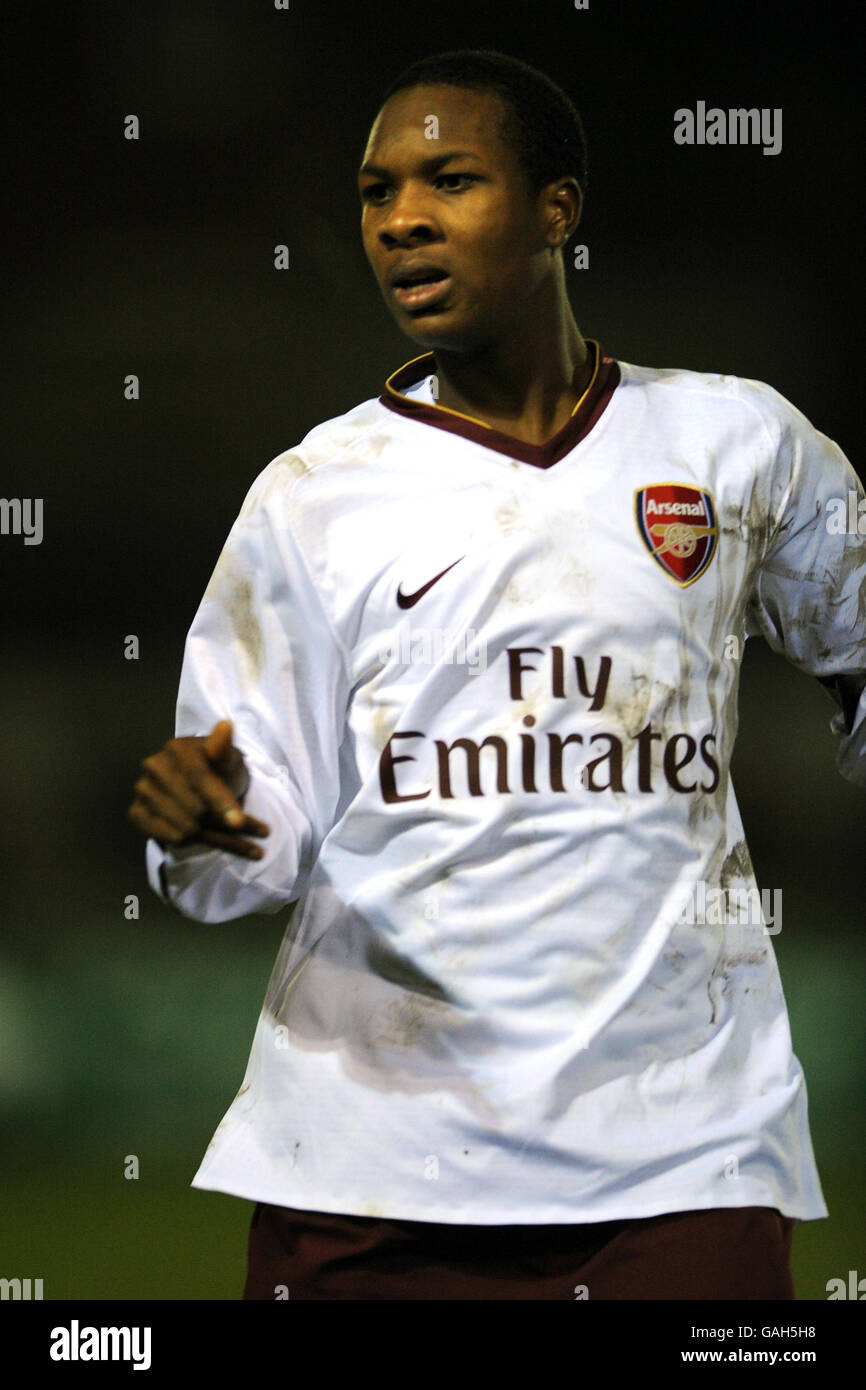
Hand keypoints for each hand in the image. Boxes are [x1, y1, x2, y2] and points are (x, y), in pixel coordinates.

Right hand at [127, 719, 270, 858]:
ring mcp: (142, 791)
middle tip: (246, 825)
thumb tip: (226, 727)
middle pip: (193, 808)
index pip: (199, 778)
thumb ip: (224, 748)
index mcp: (177, 748)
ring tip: (235, 834)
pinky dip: (198, 845)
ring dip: (216, 837)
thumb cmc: (219, 769)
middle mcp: (153, 767)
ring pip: (185, 829)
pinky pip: (172, 839)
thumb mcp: (229, 757)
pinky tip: (214, 839)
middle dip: (221, 820)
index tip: (238, 822)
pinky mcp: (137, 813)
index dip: (220, 801)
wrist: (202, 785)